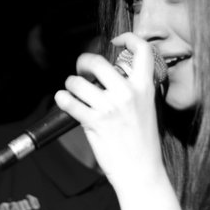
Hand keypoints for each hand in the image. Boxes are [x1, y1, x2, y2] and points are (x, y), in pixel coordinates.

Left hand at [54, 33, 164, 186]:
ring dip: (71, 85)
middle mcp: (127, 93)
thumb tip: (111, 75)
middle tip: (82, 71)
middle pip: (97, 61)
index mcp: (144, 87)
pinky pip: (68, 101)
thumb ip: (133, 89)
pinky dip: (62, 99)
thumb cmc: (142, 143)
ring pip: (77, 82)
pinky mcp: (95, 122)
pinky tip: (65, 101)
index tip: (116, 40)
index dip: (128, 38)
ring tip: (74, 92)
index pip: (142, 49)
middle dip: (83, 62)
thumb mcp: (147, 108)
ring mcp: (110, 107)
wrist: (142, 172)